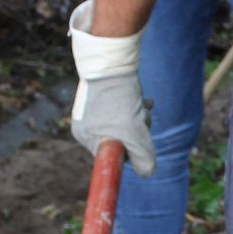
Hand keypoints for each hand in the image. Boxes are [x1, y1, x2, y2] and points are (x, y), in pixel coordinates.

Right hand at [68, 0, 155, 175]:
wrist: (113, 60)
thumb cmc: (120, 99)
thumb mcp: (135, 134)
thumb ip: (144, 159)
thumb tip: (148, 173)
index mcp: (84, 137)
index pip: (112, 158)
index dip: (130, 154)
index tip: (140, 146)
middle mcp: (83, 124)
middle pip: (120, 141)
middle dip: (137, 133)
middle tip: (144, 121)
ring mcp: (92, 109)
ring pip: (124, 125)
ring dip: (139, 120)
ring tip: (143, 107)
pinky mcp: (102, 96)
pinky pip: (122, 111)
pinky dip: (135, 108)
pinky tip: (142, 99)